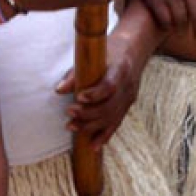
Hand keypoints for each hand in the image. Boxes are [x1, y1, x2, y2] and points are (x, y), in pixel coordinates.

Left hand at [56, 31, 143, 149]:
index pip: (110, 86)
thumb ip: (76, 73)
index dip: (95, 94)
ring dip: (91, 126)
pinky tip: (93, 146)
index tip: (78, 97)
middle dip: (87, 113)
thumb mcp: (95, 53)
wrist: (135, 48)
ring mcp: (129, 97)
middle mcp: (128, 86)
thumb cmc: (111, 50)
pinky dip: (105, 136)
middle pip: (110, 106)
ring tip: (71, 126)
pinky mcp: (128, 105)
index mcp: (121, 69)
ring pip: (112, 118)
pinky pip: (117, 123)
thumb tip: (59, 90)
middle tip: (68, 112)